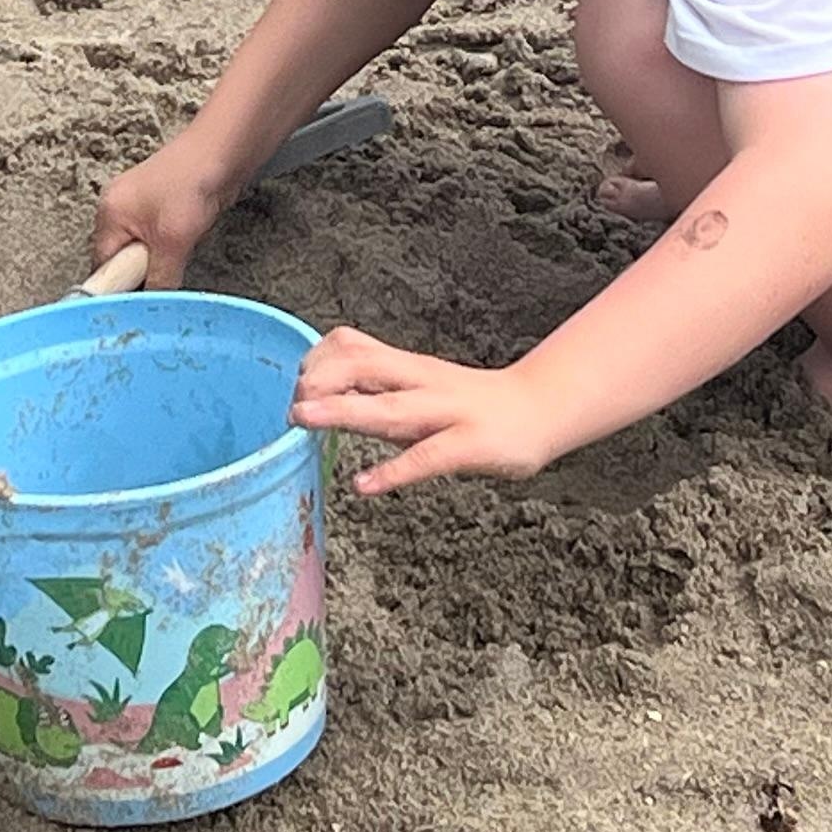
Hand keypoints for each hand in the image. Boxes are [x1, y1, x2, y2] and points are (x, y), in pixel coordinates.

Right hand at [92, 141, 231, 291]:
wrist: (224, 150)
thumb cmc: (193, 183)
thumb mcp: (173, 242)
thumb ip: (159, 278)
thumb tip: (153, 306)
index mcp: (109, 215)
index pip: (103, 267)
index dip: (120, 288)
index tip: (136, 307)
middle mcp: (118, 209)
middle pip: (121, 260)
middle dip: (143, 273)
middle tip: (166, 275)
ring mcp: (139, 206)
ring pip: (143, 252)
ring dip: (161, 261)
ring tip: (181, 253)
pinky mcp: (161, 207)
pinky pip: (158, 241)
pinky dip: (171, 249)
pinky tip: (187, 243)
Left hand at [292, 326, 562, 495]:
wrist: (540, 408)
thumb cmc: (471, 402)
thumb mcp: (420, 385)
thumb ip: (380, 386)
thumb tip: (324, 392)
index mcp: (408, 367)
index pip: (354, 346)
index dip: (317, 361)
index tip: (294, 385)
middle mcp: (422, 382)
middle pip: (364, 366)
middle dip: (320, 381)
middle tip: (290, 407)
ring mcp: (447, 411)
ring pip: (389, 407)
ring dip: (342, 412)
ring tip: (304, 420)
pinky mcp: (470, 444)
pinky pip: (427, 457)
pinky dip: (394, 471)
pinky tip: (365, 485)